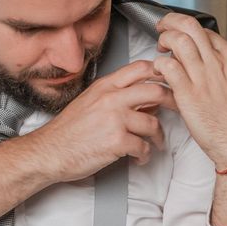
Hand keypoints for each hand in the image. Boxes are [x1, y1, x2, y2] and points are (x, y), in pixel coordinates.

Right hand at [0, 60, 177, 220]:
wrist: (49, 151)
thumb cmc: (68, 130)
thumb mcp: (90, 102)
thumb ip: (116, 96)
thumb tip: (145, 98)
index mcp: (105, 86)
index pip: (140, 68)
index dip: (161, 73)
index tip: (169, 82)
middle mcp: (111, 99)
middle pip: (155, 90)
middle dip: (172, 101)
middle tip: (176, 109)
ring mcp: (114, 119)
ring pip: (153, 122)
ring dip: (158, 137)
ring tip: (155, 143)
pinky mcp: (116, 142)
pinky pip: (143, 147)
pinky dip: (145, 155)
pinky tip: (139, 157)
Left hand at [152, 12, 226, 168]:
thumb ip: (219, 67)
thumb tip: (200, 56)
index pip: (204, 30)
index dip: (185, 27)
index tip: (176, 32)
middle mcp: (217, 64)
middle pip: (190, 26)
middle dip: (170, 22)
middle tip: (161, 29)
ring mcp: (203, 78)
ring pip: (178, 40)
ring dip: (164, 40)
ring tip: (159, 50)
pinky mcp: (188, 94)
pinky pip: (168, 66)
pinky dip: (159, 64)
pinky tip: (159, 71)